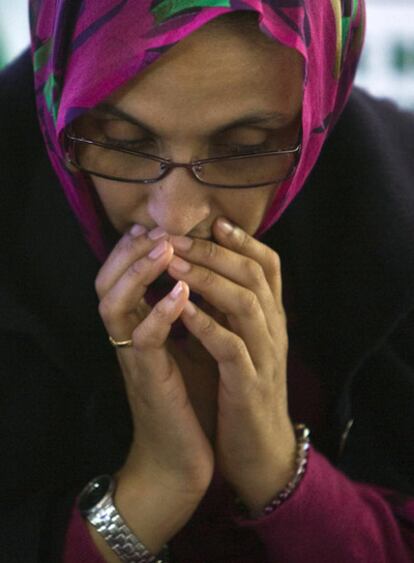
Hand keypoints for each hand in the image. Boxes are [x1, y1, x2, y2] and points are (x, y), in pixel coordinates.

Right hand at [95, 226, 213, 553]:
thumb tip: (206, 277)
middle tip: (153, 229)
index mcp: (138, 329)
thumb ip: (188, 314)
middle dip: (130, 252)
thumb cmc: (188, 399)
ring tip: (164, 249)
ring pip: (115, 305)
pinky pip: (144, 340)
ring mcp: (134, 359)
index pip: (121, 277)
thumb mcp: (188, 347)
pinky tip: (180, 294)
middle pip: (107, 282)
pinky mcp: (148, 379)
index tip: (157, 225)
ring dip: (139, 273)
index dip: (135, 249)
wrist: (182, 458)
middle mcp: (128, 339)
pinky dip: (160, 314)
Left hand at [169, 218, 295, 512]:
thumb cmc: (242, 391)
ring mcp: (265, 356)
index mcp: (271, 319)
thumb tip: (205, 274)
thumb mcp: (242, 343)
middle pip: (254, 275)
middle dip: (215, 252)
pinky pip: (230, 347)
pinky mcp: (249, 385)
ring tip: (174, 263)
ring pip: (245, 303)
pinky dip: (206, 324)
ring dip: (209, 280)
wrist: (260, 450)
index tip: (212, 222)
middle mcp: (274, 331)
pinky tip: (181, 309)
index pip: (268, 266)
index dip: (243, 240)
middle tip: (178, 236)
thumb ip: (230, 311)